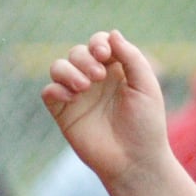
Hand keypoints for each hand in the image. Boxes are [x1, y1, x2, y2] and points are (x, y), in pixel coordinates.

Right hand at [43, 30, 170, 183]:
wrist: (134, 161)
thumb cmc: (145, 125)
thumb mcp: (146, 86)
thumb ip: (132, 57)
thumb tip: (112, 34)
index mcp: (116, 71)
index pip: (99, 44)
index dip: (98, 42)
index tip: (105, 54)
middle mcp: (95, 80)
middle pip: (77, 52)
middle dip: (84, 57)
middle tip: (98, 76)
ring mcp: (78, 96)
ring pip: (58, 67)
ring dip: (68, 70)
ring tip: (84, 86)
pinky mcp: (64, 113)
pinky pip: (49, 92)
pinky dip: (56, 89)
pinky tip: (72, 97)